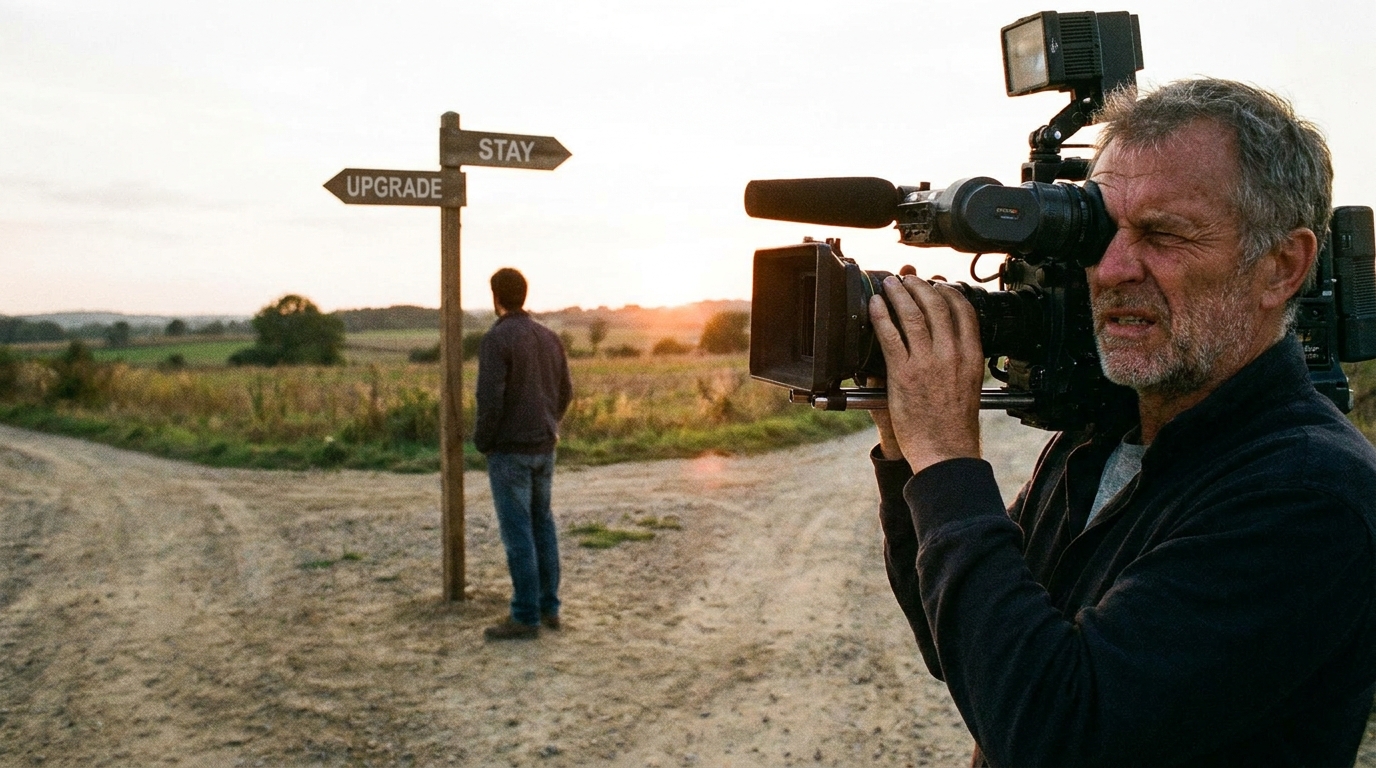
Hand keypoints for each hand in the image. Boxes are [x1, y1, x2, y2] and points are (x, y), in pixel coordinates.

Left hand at [868, 274, 983, 473]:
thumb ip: (960, 360)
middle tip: (908, 278)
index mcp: (971, 356)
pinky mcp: (904, 374)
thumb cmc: (955, 425)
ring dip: (899, 294)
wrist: (946, 451)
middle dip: (920, 286)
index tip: (938, 283)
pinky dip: (881, 316)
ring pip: (913, 316)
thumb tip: (950, 341)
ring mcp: (927, 363)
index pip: (964, 311)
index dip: (949, 290)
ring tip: (890, 284)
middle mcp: (952, 355)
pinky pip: (890, 336)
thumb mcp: (969, 384)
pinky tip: (876, 305)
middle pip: (936, 306)